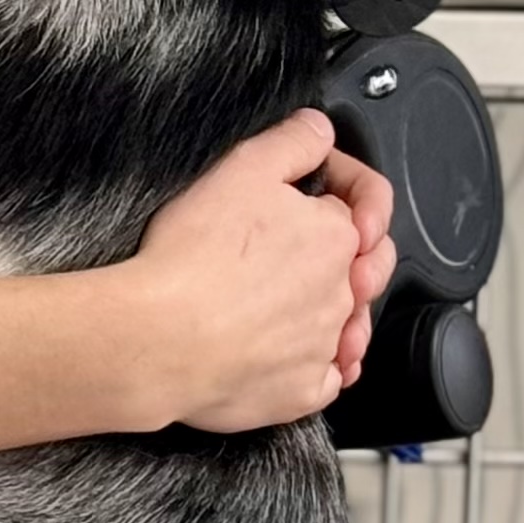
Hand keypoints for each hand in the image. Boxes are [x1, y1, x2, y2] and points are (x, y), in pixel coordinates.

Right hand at [127, 111, 372, 432]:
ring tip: (286, 300)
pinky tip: (286, 352)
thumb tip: (319, 130)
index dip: (343, 187)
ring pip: (350, 323)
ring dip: (332, 309)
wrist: (157, 339)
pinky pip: (327, 378)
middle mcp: (342, 293)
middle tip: (302, 245)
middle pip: (366, 266)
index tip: (317, 189)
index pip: (364, 203)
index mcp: (335, 236)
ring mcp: (324, 347)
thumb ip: (292, 143)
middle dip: (349, 252)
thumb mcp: (239, 169)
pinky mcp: (302, 392)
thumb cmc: (191, 259)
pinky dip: (317, 365)